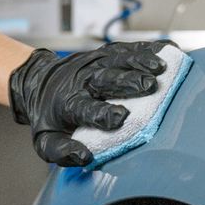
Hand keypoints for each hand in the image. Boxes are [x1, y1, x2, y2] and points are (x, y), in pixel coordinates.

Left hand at [9, 43, 166, 167]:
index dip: (102, 113)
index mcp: (67, 104)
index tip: (121, 117)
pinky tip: (166, 49)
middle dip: (128, 81)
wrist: (37, 82)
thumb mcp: (46, 141)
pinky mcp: (104, 53)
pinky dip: (147, 48)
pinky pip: (127, 48)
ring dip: (141, 61)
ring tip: (162, 67)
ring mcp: (94, 63)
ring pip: (118, 59)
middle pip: (106, 78)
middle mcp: (81, 80)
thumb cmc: (49, 117)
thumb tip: (84, 157)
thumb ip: (62, 152)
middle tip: (150, 86)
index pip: (84, 109)